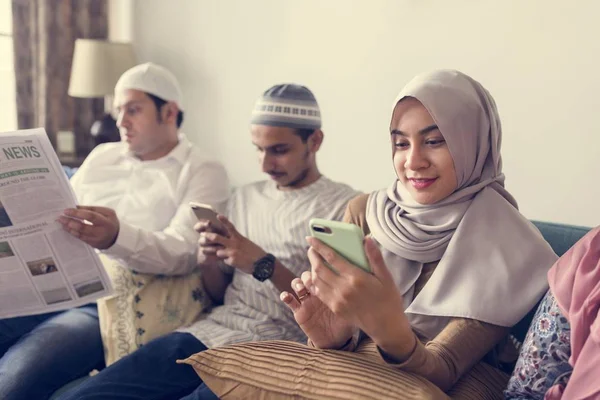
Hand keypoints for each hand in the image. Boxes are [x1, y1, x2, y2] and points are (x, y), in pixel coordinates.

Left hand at [58, 206, 119, 248]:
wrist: (117, 237)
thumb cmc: (110, 222)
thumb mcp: (107, 212)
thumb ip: (92, 209)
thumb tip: (76, 207)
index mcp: (106, 222)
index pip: (90, 216)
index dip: (77, 213)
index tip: (66, 210)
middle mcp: (101, 232)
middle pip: (83, 227)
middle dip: (70, 222)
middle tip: (60, 217)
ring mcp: (96, 240)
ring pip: (80, 234)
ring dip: (69, 228)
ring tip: (61, 223)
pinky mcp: (92, 245)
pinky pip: (80, 239)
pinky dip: (73, 233)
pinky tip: (67, 228)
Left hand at [201, 215, 265, 273]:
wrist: (262, 263)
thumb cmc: (254, 253)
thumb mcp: (246, 243)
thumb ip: (236, 240)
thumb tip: (227, 240)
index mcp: (238, 237)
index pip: (230, 227)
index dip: (223, 220)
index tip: (218, 215)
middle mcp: (234, 243)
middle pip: (217, 238)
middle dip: (208, 236)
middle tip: (202, 236)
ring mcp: (232, 252)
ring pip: (218, 251)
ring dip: (216, 253)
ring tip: (212, 253)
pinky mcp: (232, 261)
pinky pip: (225, 261)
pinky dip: (228, 262)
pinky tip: (235, 263)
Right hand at [281, 271, 356, 348]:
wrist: (337, 339)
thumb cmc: (348, 320)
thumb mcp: (356, 306)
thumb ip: (358, 295)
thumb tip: (368, 279)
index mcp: (330, 286)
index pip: (324, 271)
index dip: (321, 265)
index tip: (323, 264)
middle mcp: (317, 290)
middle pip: (309, 275)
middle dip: (309, 273)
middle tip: (313, 276)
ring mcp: (307, 300)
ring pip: (297, 284)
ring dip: (298, 282)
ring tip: (302, 287)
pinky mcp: (299, 311)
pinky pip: (290, 301)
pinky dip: (286, 296)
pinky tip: (287, 296)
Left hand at [306, 236, 414, 355]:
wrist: (386, 325)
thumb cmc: (388, 298)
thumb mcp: (386, 276)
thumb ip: (375, 257)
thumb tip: (367, 239)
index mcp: (356, 278)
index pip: (332, 258)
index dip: (319, 246)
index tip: (310, 238)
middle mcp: (344, 289)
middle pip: (320, 269)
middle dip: (313, 256)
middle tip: (311, 248)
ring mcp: (338, 300)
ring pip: (316, 281)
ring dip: (312, 269)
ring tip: (314, 261)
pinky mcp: (336, 308)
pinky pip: (320, 293)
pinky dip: (315, 283)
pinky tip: (318, 277)